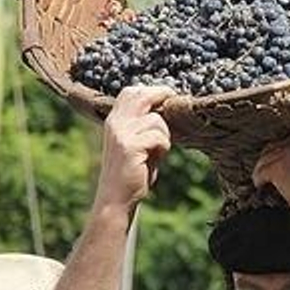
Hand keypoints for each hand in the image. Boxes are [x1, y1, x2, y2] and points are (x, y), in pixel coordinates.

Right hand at [95, 86, 173, 210]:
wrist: (117, 198)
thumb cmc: (133, 171)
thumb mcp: (136, 142)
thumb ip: (145, 125)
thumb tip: (167, 106)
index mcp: (114, 120)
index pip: (131, 92)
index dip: (152, 90)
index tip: (168, 95)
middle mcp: (115, 123)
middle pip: (141, 96)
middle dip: (162, 96)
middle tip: (175, 101)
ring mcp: (121, 134)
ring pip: (156, 120)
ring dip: (165, 134)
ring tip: (159, 150)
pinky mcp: (129, 147)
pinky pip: (158, 137)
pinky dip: (164, 147)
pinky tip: (157, 157)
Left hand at [252, 132, 289, 216]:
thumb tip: (286, 163)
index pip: (289, 140)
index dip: (281, 152)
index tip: (278, 163)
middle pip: (274, 146)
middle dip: (269, 160)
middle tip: (266, 173)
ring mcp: (288, 151)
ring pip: (265, 159)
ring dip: (262, 171)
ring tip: (262, 182)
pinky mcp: (279, 166)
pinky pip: (261, 172)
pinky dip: (259, 181)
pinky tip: (261, 188)